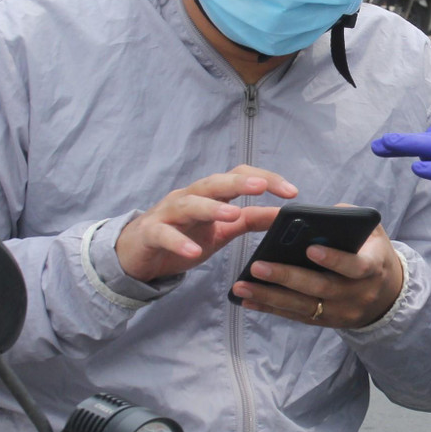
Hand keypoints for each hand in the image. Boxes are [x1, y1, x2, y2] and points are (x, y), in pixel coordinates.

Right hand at [116, 166, 296, 282]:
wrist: (138, 255)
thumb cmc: (184, 236)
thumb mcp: (223, 230)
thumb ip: (251, 219)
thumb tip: (283, 214)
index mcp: (210, 195)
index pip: (238, 176)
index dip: (266, 180)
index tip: (292, 193)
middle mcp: (189, 197)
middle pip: (214, 183)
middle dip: (239, 183)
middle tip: (262, 186)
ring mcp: (168, 214)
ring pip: (189, 203)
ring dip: (210, 208)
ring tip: (230, 215)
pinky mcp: (150, 234)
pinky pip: (164, 234)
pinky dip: (178, 241)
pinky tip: (193, 251)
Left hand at [231, 218, 403, 328]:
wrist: (386, 295)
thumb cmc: (372, 253)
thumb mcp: (373, 232)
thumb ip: (349, 219)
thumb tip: (317, 214)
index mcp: (373, 267)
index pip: (355, 266)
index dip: (334, 259)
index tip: (309, 248)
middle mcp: (358, 294)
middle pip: (321, 288)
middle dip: (288, 277)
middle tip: (258, 266)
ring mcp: (342, 312)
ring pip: (304, 307)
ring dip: (271, 297)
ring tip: (242, 286)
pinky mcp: (327, 322)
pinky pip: (297, 316)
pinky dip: (271, 309)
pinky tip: (248, 300)